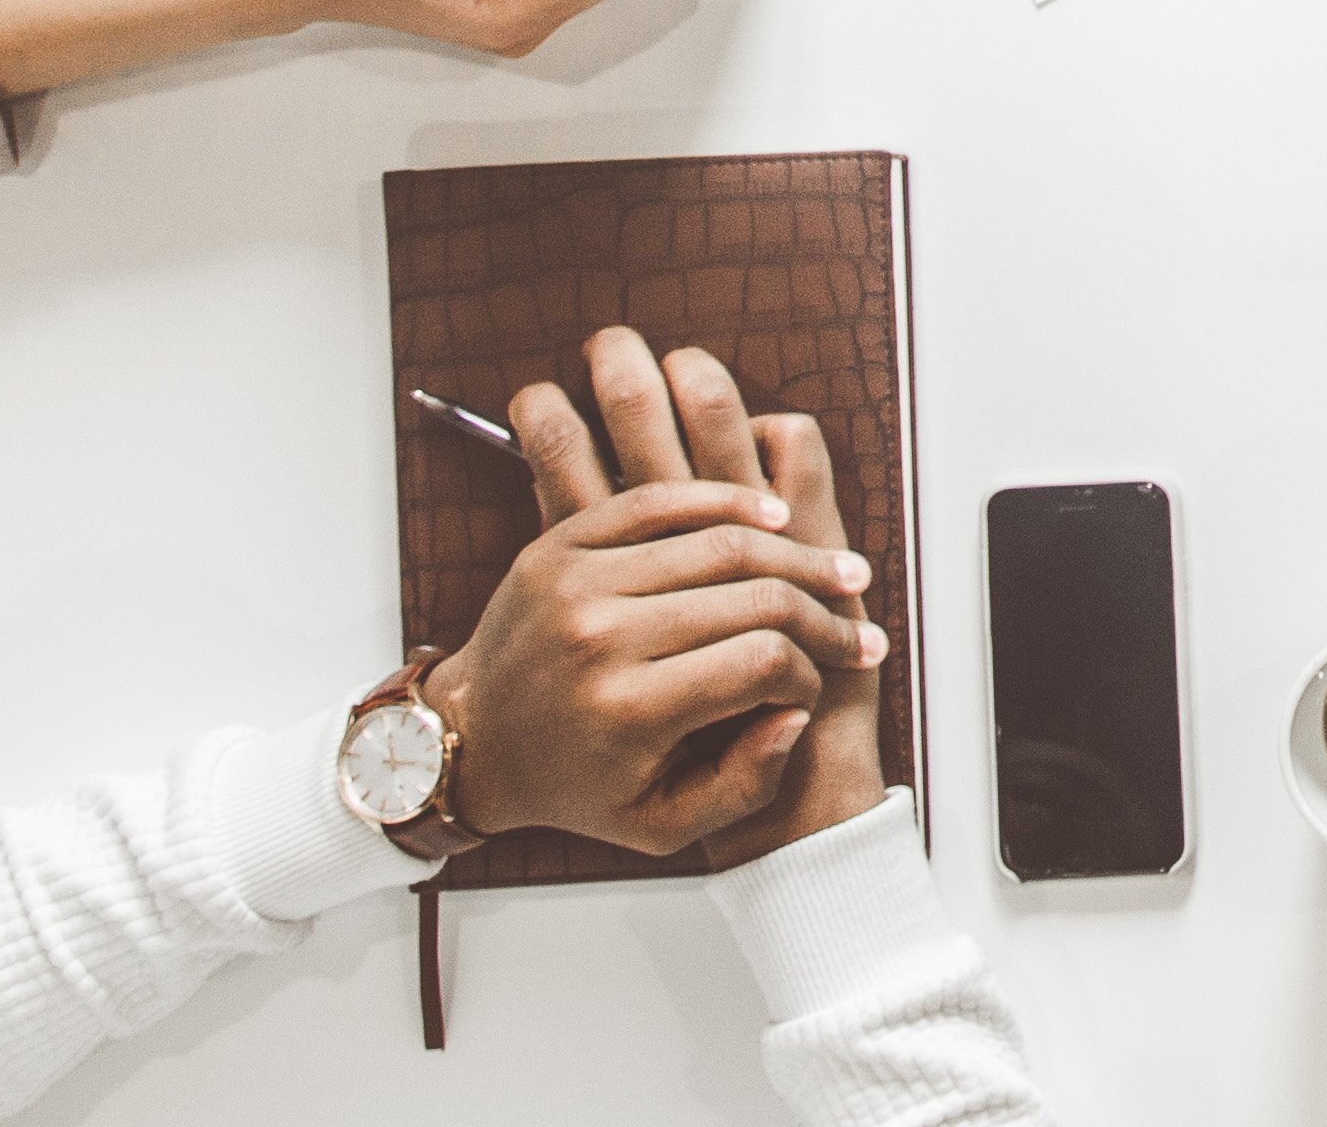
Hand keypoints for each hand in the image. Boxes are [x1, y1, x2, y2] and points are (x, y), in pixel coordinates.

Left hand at [508, 328, 892, 864]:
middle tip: (857, 627)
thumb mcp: (657, 827)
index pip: (758, 662)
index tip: (817, 688)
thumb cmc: (568, 784)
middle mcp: (599, 637)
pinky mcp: (561, 543)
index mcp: (625, 710)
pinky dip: (725, 500)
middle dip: (821, 613)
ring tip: (838, 571)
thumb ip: (740, 788)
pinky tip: (772, 515)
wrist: (469, 740)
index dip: (809, 672)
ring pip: (718, 541)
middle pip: (750, 596)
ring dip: (794, 552)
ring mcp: (577, 579)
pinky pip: (659, 501)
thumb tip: (796, 716)